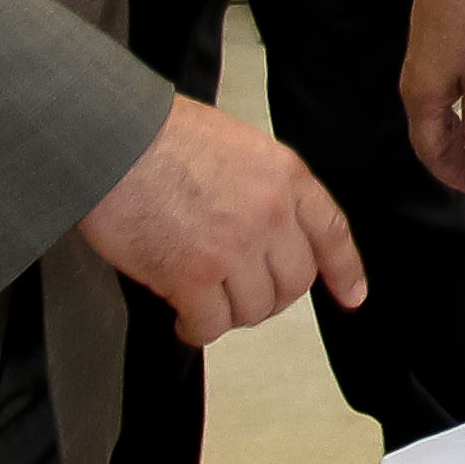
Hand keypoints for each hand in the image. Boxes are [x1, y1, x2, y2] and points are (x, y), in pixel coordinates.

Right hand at [83, 97, 365, 345]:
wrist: (112, 141)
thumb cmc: (160, 134)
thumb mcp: (237, 143)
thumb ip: (260, 185)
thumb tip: (263, 228)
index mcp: (284, 176)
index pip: (331, 231)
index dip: (344, 270)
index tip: (352, 295)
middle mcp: (269, 214)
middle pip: (294, 282)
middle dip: (271, 297)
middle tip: (243, 297)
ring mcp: (234, 247)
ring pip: (255, 309)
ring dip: (233, 315)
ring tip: (207, 305)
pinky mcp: (192, 276)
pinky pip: (211, 324)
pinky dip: (198, 329)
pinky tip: (184, 319)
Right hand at [399, 0, 464, 194]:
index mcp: (424, 102)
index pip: (434, 154)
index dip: (454, 175)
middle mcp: (411, 93)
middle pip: (426, 144)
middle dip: (450, 166)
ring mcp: (413, 78)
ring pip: (427, 126)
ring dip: (449, 146)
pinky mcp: (420, 63)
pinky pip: (429, 108)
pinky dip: (446, 125)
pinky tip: (463, 123)